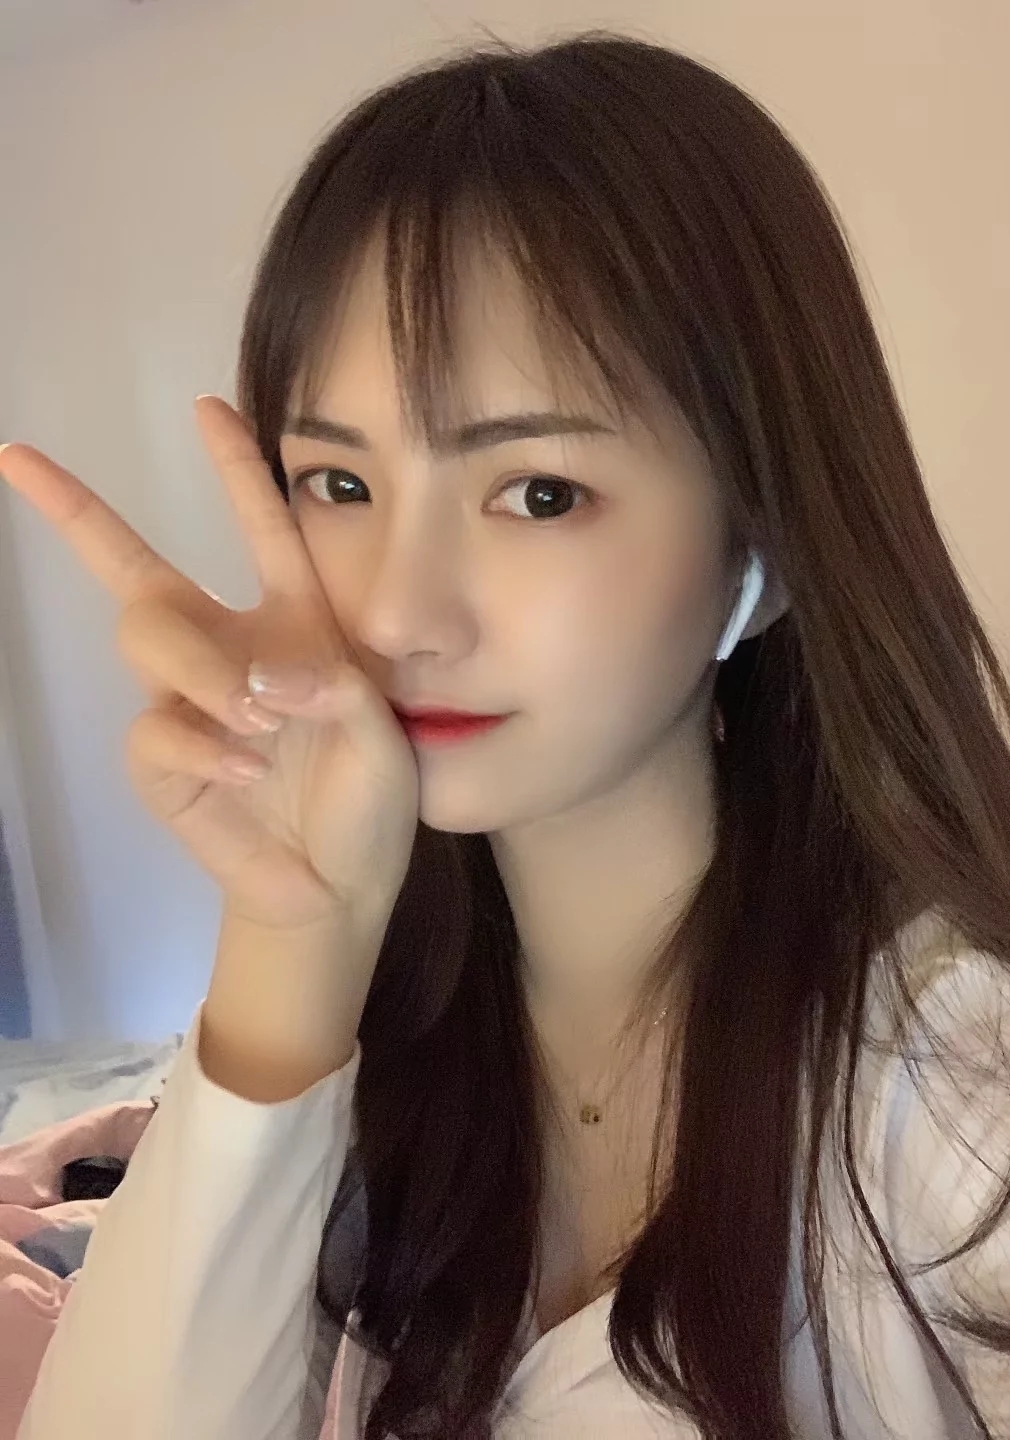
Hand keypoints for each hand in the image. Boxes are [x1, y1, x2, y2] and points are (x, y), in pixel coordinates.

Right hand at [0, 396, 419, 938]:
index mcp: (289, 621)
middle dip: (81, 514)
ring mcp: (184, 703)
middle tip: (33, 471)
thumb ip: (332, 683)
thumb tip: (265, 671)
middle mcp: (225, 648)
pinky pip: (155, 728)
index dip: (234, 466)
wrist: (342, 881)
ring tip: (261, 716)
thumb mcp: (379, 726)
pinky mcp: (161, 764)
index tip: (208, 403)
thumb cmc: (368, 795)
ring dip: (206, 670)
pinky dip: (204, 741)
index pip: (259, 527)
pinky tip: (248, 765)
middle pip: (138, 573)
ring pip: (145, 637)